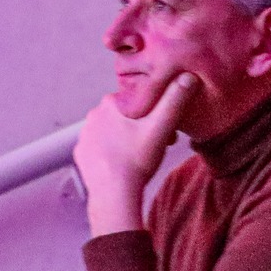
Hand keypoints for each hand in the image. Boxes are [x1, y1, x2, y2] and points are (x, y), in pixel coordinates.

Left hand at [73, 72, 196, 235]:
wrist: (113, 194)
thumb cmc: (137, 160)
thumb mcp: (162, 128)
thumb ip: (175, 101)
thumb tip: (188, 76)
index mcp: (112, 102)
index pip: (140, 100)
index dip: (157, 113)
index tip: (167, 130)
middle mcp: (94, 114)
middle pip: (127, 115)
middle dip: (144, 126)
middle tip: (159, 145)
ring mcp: (85, 134)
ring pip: (114, 130)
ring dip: (128, 138)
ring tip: (141, 156)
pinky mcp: (81, 153)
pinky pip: (101, 146)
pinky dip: (113, 152)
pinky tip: (124, 163)